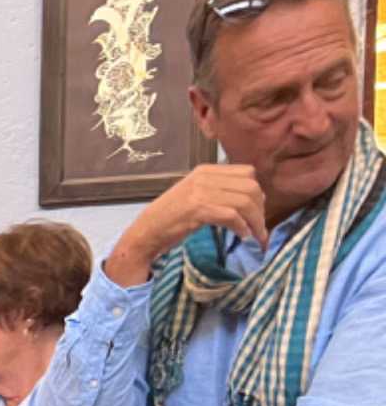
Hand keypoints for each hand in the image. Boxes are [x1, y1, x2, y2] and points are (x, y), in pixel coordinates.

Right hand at [106, 164, 267, 282]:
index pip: (247, 172)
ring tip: (254, 234)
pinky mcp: (198, 209)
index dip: (257, 192)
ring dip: (255, 221)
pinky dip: (242, 227)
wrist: (146, 232)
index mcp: (206, 170)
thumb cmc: (170, 218)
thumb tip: (252, 198)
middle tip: (259, 226)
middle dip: (260, 209)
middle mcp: (205, 177)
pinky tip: (242, 236)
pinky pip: (232, 215)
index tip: (256, 211)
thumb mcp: (195, 195)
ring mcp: (201, 191)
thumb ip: (218, 190)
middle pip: (250, 187)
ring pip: (245, 201)